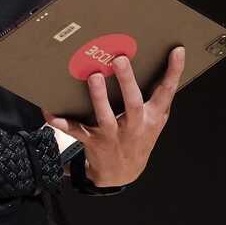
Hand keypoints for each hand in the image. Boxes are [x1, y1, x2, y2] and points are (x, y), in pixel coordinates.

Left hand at [43, 46, 184, 187]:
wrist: (124, 173)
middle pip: (133, 102)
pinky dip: (61, 123)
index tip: (176, 51)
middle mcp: (134, 125)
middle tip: (120, 60)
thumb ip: (158, 95)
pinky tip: (49, 114)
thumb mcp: (155, 119)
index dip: (174, 72)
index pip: (166, 92)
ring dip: (99, 97)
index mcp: (152, 116)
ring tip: (94, 77)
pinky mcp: (93, 141)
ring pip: (106, 116)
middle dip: (126, 81)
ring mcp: (113, 134)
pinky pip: (75, 131)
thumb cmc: (139, 136)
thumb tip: (165, 61)